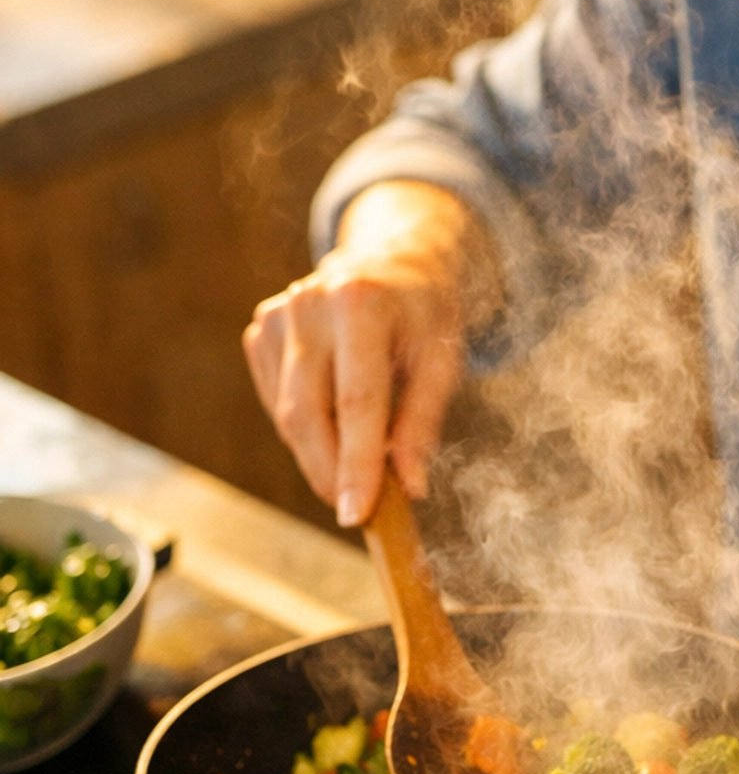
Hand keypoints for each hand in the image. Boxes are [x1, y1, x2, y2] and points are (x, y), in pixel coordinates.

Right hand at [243, 181, 484, 524]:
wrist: (393, 257)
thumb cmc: (425, 312)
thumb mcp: (443, 358)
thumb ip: (424, 422)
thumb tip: (409, 487)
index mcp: (361, 302)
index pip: (356, 400)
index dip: (356, 463)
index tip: (357, 516)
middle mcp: (309, 303)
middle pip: (309, 413)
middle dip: (330, 472)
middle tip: (357, 510)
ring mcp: (277, 314)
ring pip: (289, 414)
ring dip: (320, 454)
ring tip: (357, 460)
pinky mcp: (260, 328)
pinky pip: (278, 400)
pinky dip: (306, 426)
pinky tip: (335, 418)